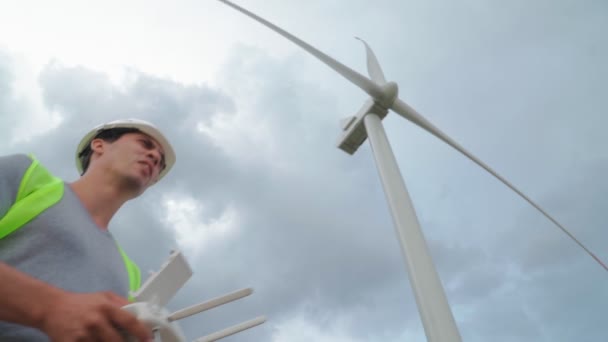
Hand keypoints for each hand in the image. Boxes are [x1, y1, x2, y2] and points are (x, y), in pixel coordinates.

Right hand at [37, 290, 151, 341]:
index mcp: (106, 307)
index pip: (130, 321)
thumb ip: (123, 303)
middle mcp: (96, 321)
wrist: (52, 308)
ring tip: (105, 339)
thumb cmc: (81, 303)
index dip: (141, 332)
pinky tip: (95, 341)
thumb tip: (141, 312)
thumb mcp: (104, 296)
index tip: (148, 339)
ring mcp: (83, 334)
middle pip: (118, 341)